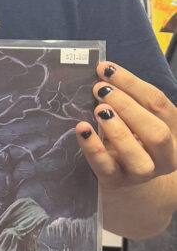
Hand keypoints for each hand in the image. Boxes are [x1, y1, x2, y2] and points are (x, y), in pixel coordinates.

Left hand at [76, 62, 176, 188]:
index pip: (159, 105)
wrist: (126, 177)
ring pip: (137, 154)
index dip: (133, 84)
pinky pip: (105, 167)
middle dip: (128, 107)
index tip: (107, 70)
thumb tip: (103, 74)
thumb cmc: (131, 139)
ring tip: (98, 109)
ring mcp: (142, 172)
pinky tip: (82, 129)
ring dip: (117, 129)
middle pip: (156, 131)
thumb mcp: (136, 119)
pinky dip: (93, 147)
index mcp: (174, 132)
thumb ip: (126, 100)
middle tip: (102, 90)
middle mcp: (165, 155)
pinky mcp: (117, 181)